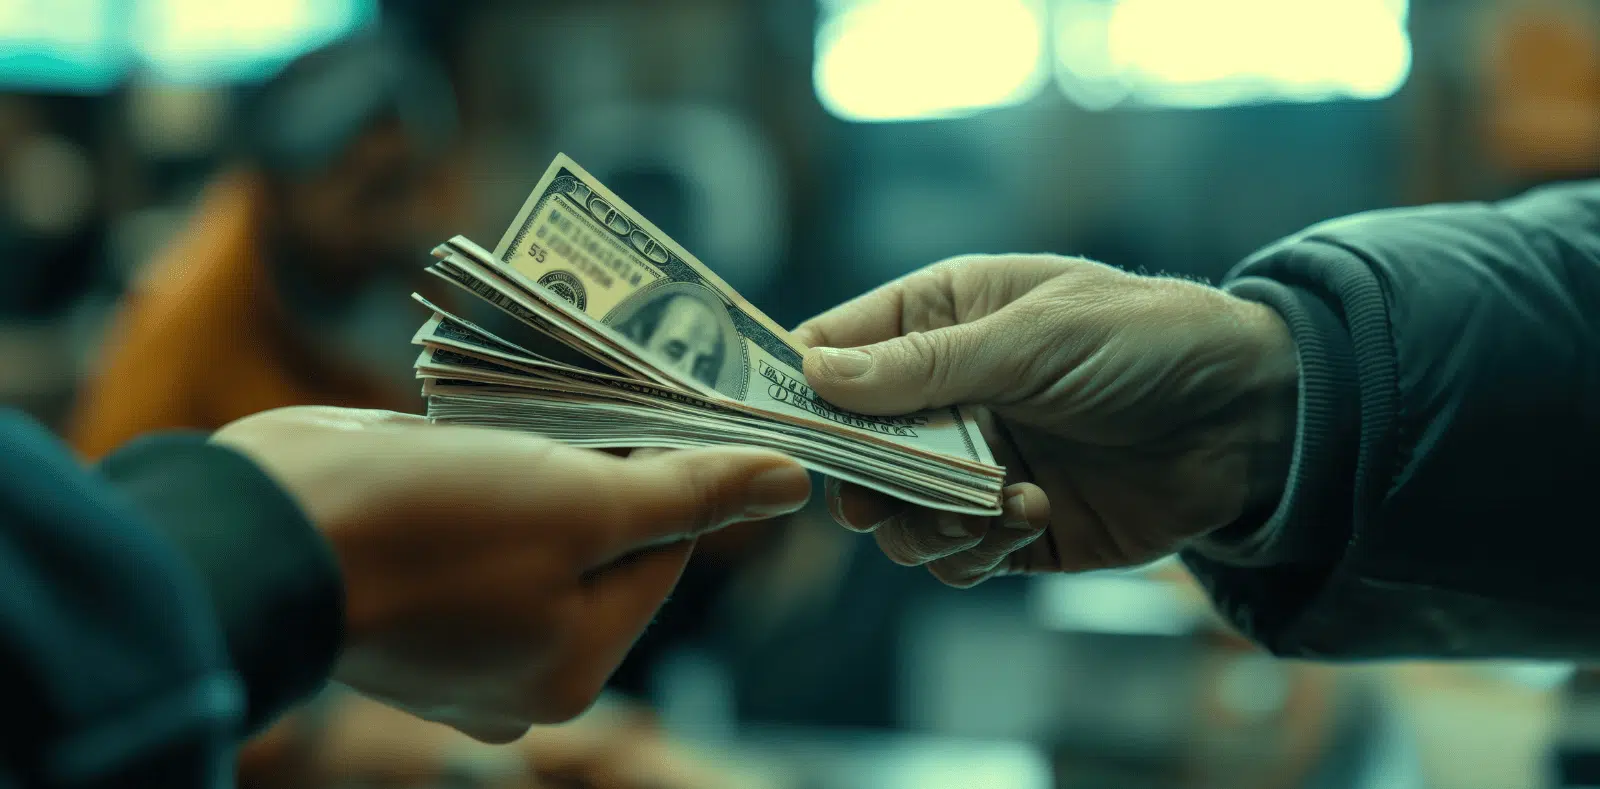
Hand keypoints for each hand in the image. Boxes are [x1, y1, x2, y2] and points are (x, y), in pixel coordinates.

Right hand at [211, 407, 809, 742]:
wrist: (258, 528)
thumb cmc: (434, 526)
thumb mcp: (581, 503)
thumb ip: (689, 495)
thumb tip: (792, 483)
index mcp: (573, 664)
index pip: (665, 554)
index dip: (672, 474)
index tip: (666, 402)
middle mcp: (519, 664)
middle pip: (602, 543)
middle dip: (604, 465)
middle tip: (600, 391)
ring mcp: (457, 632)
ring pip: (536, 528)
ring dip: (543, 462)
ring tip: (533, 407)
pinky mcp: (407, 586)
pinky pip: (474, 526)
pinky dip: (483, 476)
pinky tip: (469, 434)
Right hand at [794, 255, 1297, 585]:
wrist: (1254, 419)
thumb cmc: (1144, 340)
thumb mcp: (1034, 335)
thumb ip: (927, 365)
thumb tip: (818, 375)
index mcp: (937, 320)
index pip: (831, 351)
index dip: (794, 389)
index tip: (778, 430)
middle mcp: (942, 396)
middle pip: (848, 450)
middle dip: (864, 478)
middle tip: (886, 492)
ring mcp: (972, 464)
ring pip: (894, 517)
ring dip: (927, 521)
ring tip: (992, 504)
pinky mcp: (1009, 527)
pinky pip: (952, 557)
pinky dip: (974, 550)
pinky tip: (1028, 515)